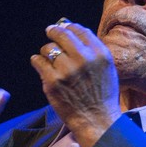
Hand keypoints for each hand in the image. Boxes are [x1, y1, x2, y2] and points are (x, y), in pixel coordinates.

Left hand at [30, 22, 120, 146]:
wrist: (96, 120)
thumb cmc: (102, 94)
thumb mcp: (107, 68)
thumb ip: (93, 49)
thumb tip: (73, 29)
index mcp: (100, 54)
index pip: (80, 30)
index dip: (69, 26)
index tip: (63, 26)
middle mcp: (84, 59)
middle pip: (62, 34)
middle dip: (54, 31)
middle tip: (50, 31)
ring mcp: (67, 70)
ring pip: (48, 48)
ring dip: (47, 51)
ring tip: (49, 58)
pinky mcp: (52, 81)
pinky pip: (38, 61)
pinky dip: (38, 61)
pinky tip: (41, 64)